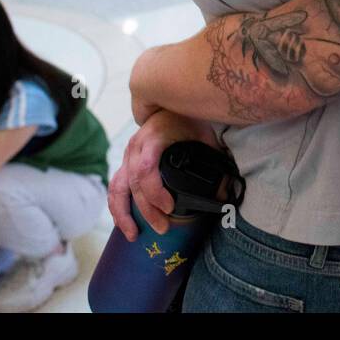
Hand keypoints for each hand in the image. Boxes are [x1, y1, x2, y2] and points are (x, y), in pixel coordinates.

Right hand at [108, 108, 218, 240]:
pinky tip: (125, 224)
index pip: (146, 169)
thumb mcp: (203, 136)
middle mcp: (135, 147)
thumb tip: (224, 193)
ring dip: (123, 214)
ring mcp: (127, 155)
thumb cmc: (186, 118)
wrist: (169, 103)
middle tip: (162, 228)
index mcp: (153, 138)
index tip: (170, 208)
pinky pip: (116, 187)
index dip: (155, 192)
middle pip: (133, 184)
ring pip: (117, 188)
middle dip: (146, 210)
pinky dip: (117, 207)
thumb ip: (214, 160)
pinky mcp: (125, 163)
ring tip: (134, 235)